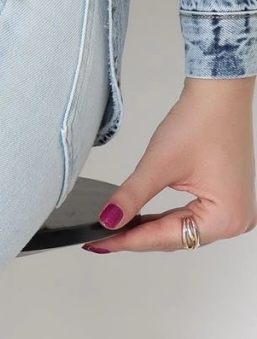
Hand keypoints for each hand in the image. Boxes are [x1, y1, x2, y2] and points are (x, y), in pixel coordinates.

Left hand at [83, 76, 256, 253]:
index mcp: (226, 218)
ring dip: (150, 228)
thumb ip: (131, 196)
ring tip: (116, 230)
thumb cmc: (202, 122)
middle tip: (102, 239)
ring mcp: (233, 210)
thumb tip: (109, 219)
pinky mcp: (225, 198)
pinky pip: (190, 216)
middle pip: (176, 237)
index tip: (102, 243)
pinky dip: (166, 217)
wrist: (219, 94)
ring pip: (182, 229)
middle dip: (138, 236)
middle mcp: (235, 220)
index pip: (167, 238)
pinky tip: (142, 218)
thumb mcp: (159, 164)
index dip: (130, 240)